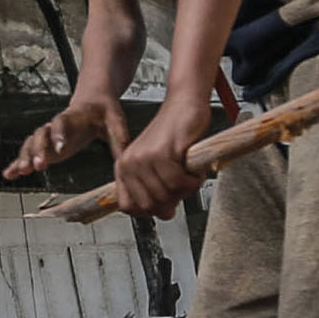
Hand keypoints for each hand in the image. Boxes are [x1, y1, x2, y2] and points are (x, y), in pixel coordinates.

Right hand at [5, 91, 131, 180]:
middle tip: (38, 165)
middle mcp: (56, 125)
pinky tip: (9, 175)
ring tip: (20, 172)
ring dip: (25, 157)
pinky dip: (18, 163)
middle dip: (38, 150)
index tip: (59, 148)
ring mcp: (49, 136)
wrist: (92, 99)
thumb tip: (127, 159)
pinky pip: (29, 153)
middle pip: (41, 134)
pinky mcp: (46, 146)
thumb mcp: (116, 119)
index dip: (59, 134)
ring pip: (31, 144)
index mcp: (73, 116)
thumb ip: (120, 137)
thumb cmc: (104, 110)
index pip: (62, 123)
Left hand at [111, 88, 214, 216]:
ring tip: (190, 173)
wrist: (184, 104)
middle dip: (173, 200)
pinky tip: (194, 169)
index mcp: (123, 167)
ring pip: (167, 195)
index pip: (128, 207)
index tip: (164, 204)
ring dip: (186, 188)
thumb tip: (163, 213)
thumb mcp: (156, 164)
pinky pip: (179, 183)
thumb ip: (154, 189)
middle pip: (151, 205)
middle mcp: (130, 163)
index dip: (149, 210)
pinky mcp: (162, 153)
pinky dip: (193, 180)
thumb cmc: (174, 134)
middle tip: (184, 184)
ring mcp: (144, 158)